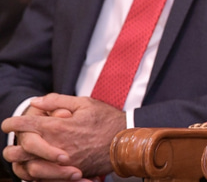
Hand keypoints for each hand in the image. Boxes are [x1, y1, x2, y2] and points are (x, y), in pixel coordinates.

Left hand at [2, 93, 125, 179]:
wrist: (126, 142)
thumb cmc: (107, 120)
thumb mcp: (85, 103)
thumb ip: (58, 100)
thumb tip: (36, 101)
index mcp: (59, 127)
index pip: (26, 125)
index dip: (13, 123)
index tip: (8, 123)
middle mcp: (56, 146)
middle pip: (20, 150)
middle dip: (13, 145)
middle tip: (14, 141)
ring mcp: (61, 163)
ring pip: (28, 167)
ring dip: (22, 161)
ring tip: (22, 156)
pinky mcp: (68, 173)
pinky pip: (44, 178)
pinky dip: (36, 173)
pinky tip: (37, 166)